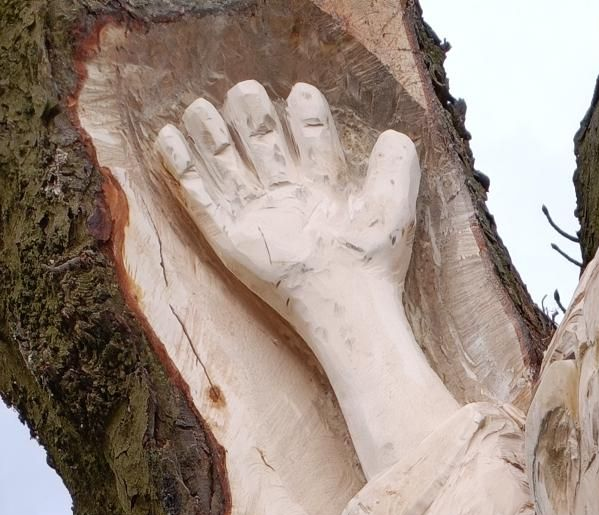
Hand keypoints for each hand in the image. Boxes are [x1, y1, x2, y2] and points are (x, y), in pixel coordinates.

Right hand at [155, 82, 418, 350]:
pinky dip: (180, 167)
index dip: (306, 114)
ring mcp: (255, 214)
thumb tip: (394, 135)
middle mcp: (286, 195)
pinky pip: (198, 198)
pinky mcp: (229, 237)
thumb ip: (397, 169)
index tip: (304, 95)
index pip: (310, 136)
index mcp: (322, 186)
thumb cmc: (371, 263)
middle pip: (260, 138)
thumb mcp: (392, 210)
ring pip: (223, 161)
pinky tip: (168, 136)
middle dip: (251, 111)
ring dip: (209, 131)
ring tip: (201, 108)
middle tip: (248, 94)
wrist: (345, 303)